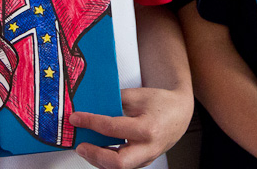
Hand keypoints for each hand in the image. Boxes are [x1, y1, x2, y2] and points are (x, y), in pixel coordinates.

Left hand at [70, 85, 192, 168]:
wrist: (180, 113)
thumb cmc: (161, 103)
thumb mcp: (137, 95)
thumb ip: (114, 101)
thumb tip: (90, 106)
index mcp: (148, 128)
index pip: (113, 129)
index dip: (91, 123)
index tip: (76, 118)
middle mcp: (149, 148)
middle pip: (118, 163)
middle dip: (95, 155)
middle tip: (80, 145)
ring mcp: (147, 158)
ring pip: (119, 168)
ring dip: (98, 159)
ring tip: (85, 146)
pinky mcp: (143, 161)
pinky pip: (123, 166)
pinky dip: (107, 160)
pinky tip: (97, 149)